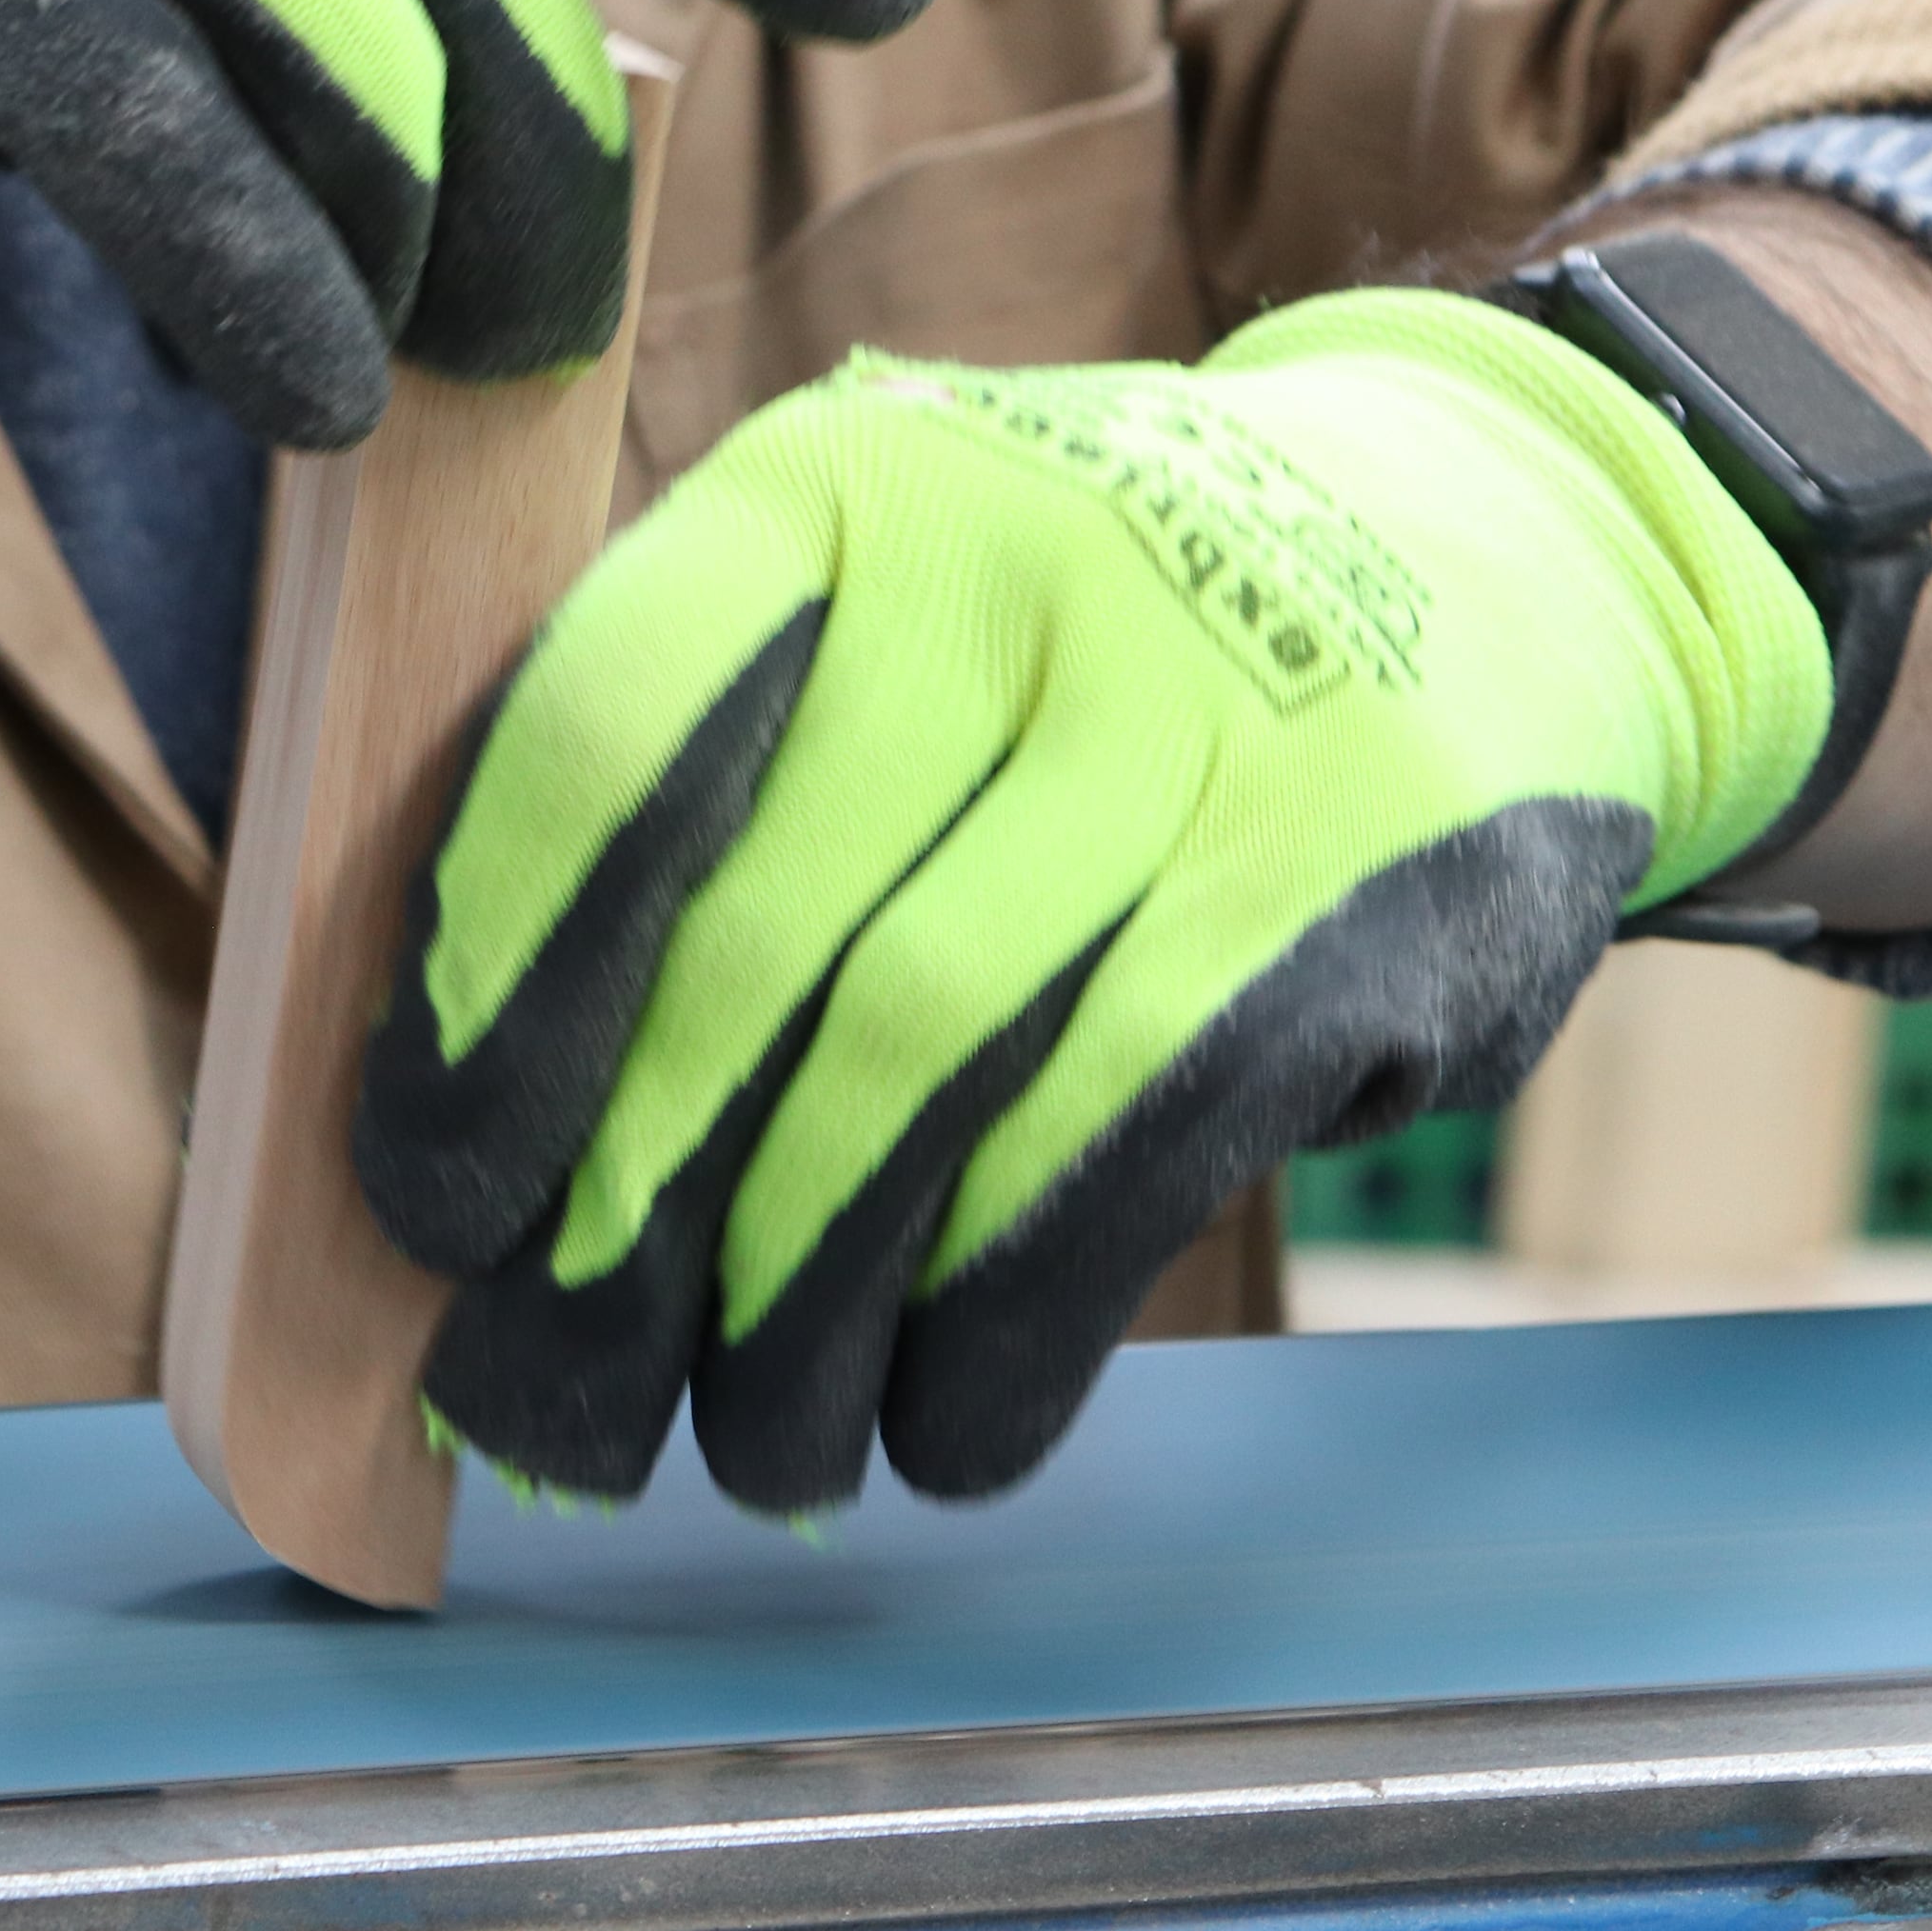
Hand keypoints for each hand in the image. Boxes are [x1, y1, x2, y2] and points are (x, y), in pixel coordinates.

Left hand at [354, 297, 1830, 1515]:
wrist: (1494, 560)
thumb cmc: (1075, 659)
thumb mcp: (879, 613)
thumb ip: (689, 801)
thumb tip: (469, 1157)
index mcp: (833, 486)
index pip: (602, 733)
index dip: (496, 992)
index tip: (437, 1198)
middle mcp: (1013, 563)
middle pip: (757, 943)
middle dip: (630, 1216)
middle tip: (551, 1400)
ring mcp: (1204, 714)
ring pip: (927, 1066)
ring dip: (804, 1308)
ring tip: (748, 1444)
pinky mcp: (1347, 884)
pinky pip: (1116, 1143)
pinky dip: (1002, 1324)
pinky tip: (942, 1422)